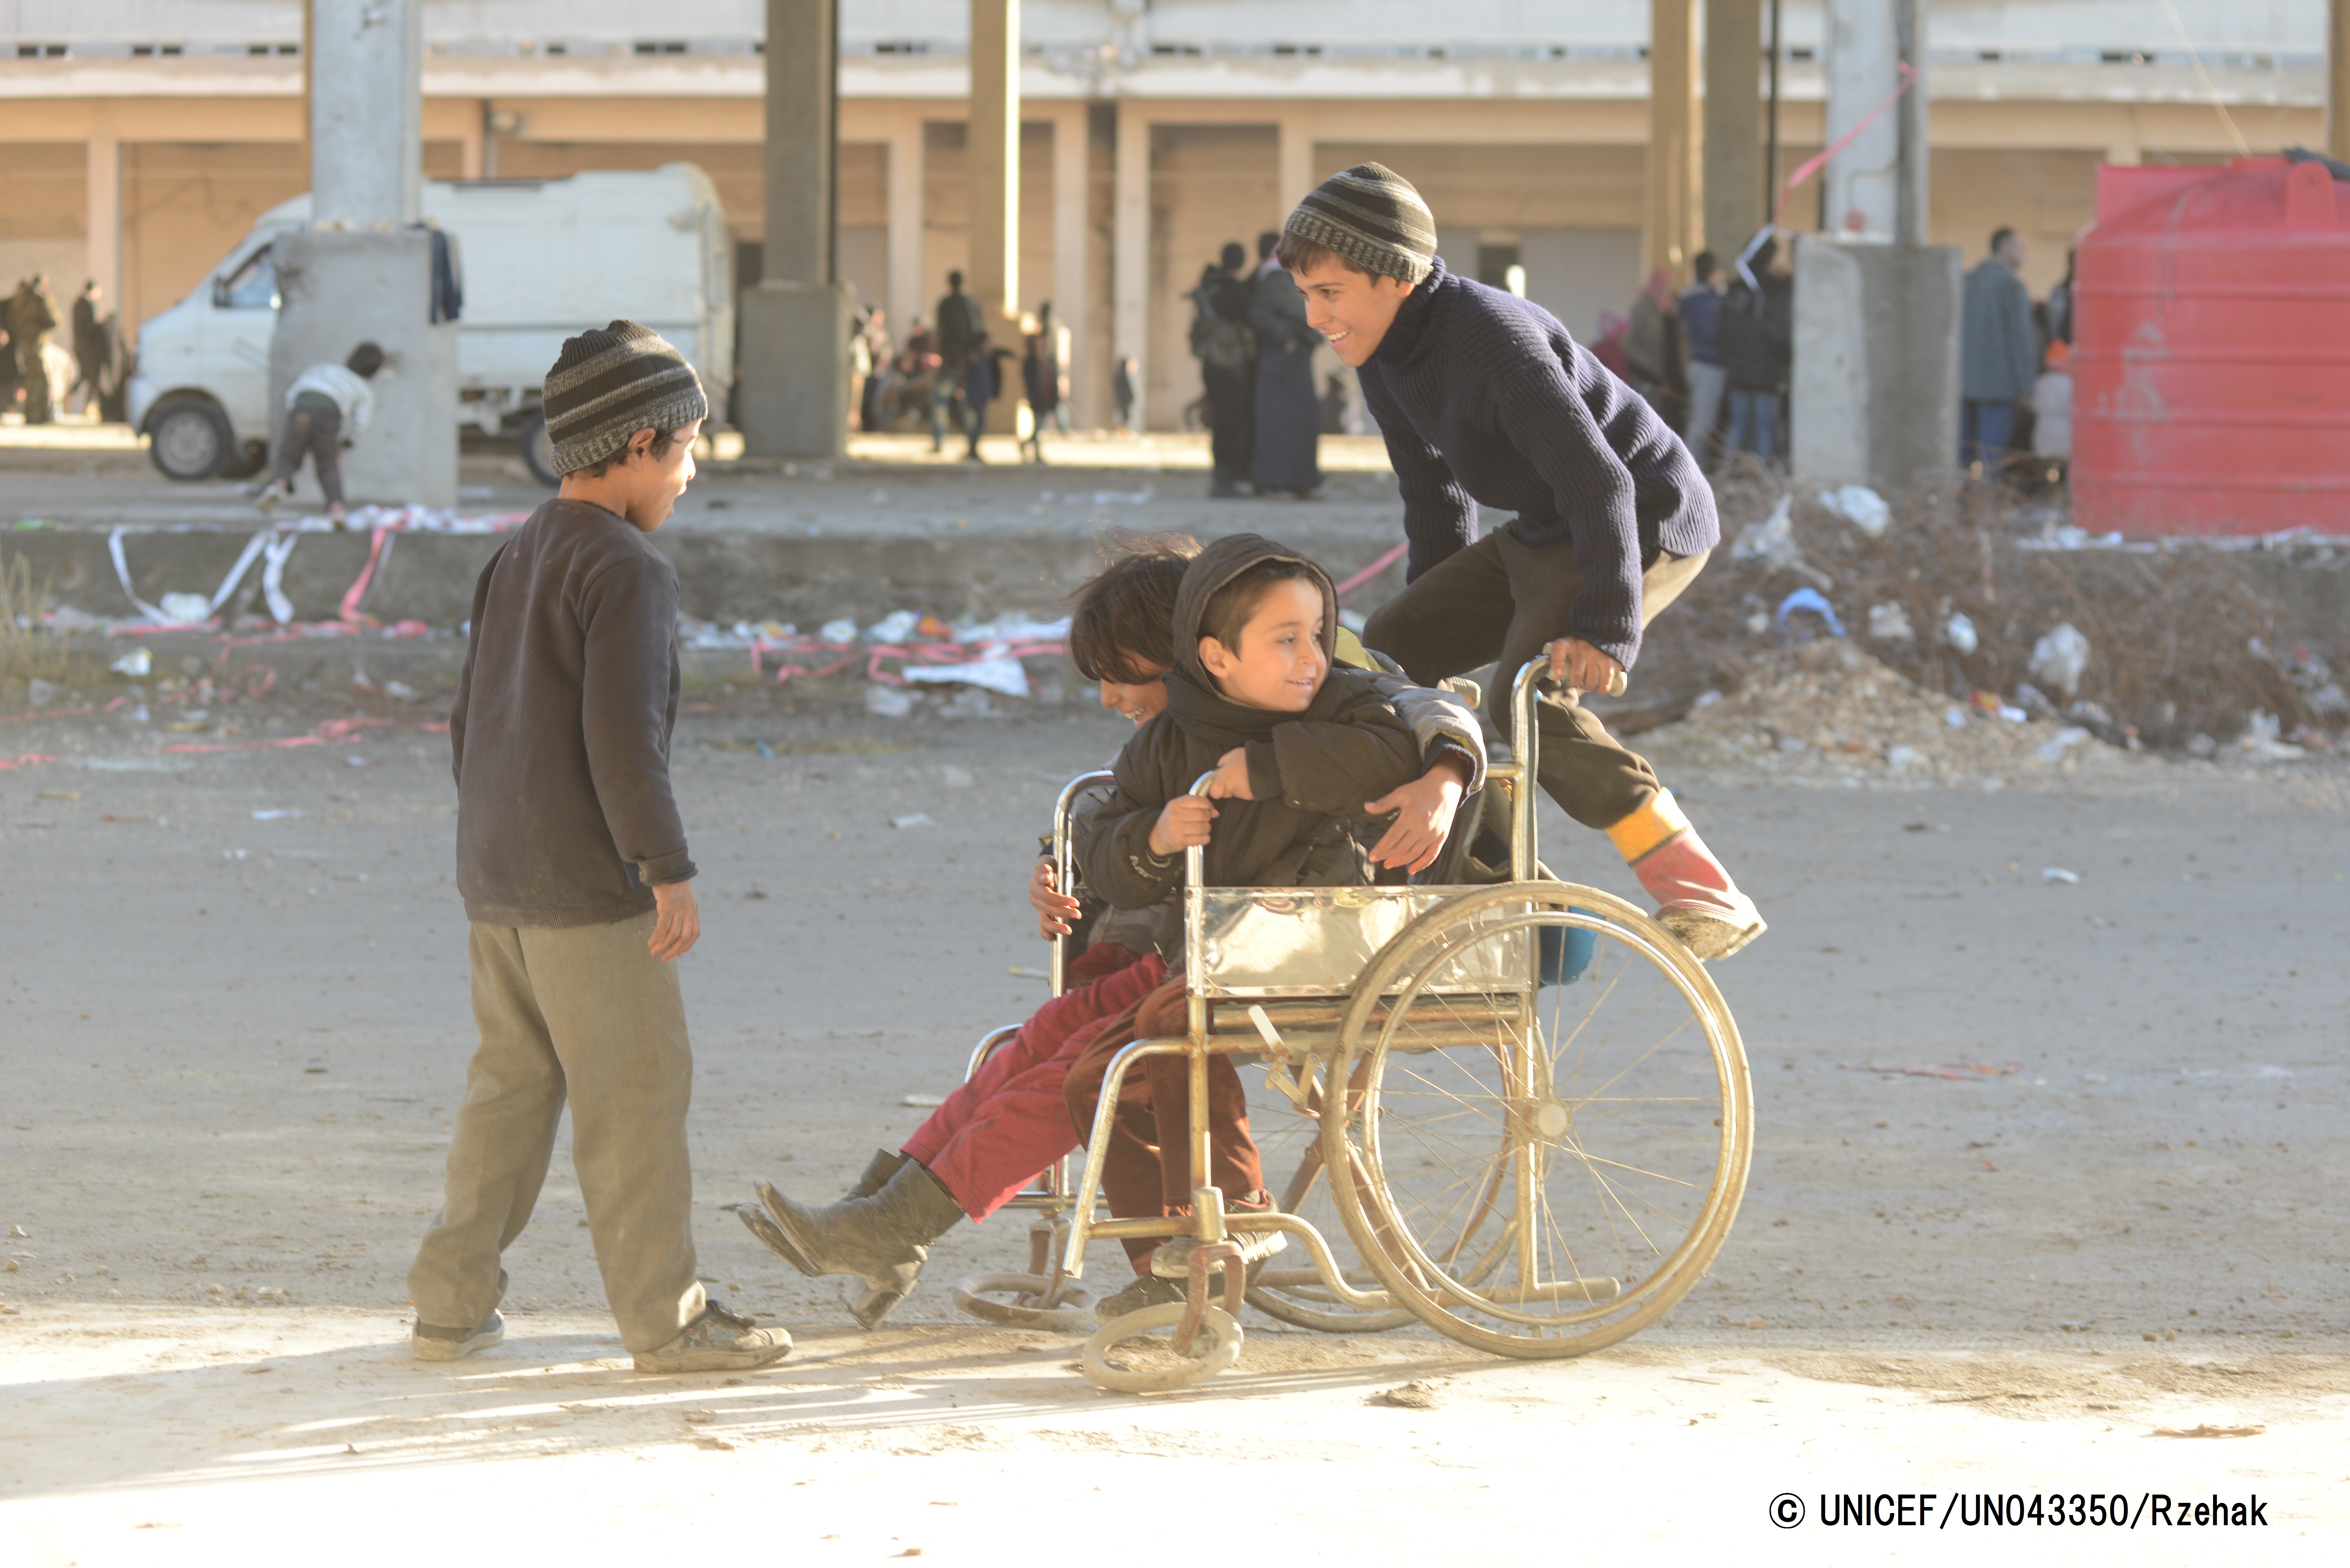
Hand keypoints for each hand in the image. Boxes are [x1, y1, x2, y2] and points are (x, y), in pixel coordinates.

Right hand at [648, 879, 699, 960]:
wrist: (668, 867)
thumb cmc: (672, 883)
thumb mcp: (683, 897)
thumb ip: (683, 910)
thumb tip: (676, 924)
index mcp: (694, 910)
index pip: (695, 933)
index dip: (688, 945)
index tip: (679, 953)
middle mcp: (688, 911)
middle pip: (684, 937)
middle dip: (674, 950)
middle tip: (664, 958)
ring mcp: (678, 909)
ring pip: (672, 934)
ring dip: (663, 946)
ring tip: (654, 952)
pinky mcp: (667, 906)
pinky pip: (662, 927)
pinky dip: (657, 937)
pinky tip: (651, 942)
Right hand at [1030, 856, 1082, 939]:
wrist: (1044, 870)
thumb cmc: (1048, 866)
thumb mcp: (1047, 862)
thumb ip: (1045, 868)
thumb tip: (1044, 877)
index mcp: (1035, 887)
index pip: (1048, 897)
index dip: (1061, 900)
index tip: (1076, 902)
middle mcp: (1035, 899)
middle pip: (1048, 910)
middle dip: (1063, 913)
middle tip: (1078, 915)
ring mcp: (1038, 908)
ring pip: (1044, 921)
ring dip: (1056, 927)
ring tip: (1068, 930)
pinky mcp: (1041, 913)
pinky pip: (1041, 926)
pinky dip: (1046, 933)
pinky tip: (1053, 939)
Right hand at [1147, 794, 1217, 856]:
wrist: (1157, 837)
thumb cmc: (1172, 820)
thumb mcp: (1179, 808)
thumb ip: (1196, 806)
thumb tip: (1215, 812)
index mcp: (1175, 804)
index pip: (1197, 800)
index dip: (1208, 804)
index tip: (1210, 809)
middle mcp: (1175, 815)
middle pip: (1202, 814)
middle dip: (1208, 817)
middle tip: (1206, 820)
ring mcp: (1177, 829)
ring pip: (1202, 827)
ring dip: (1207, 828)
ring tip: (1204, 828)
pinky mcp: (1180, 841)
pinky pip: (1200, 839)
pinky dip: (1205, 838)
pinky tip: (1203, 837)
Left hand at [1203, 747, 1253, 799]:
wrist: (1269, 764)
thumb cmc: (1248, 757)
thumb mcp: (1233, 754)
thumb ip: (1223, 762)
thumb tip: (1219, 768)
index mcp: (1225, 777)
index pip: (1214, 792)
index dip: (1215, 789)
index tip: (1218, 783)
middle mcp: (1232, 788)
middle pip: (1225, 793)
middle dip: (1227, 787)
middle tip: (1235, 777)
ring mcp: (1242, 794)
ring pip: (1235, 793)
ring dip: (1237, 787)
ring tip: (1245, 777)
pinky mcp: (1251, 797)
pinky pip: (1244, 794)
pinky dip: (1246, 789)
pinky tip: (1251, 781)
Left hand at [1363, 757, 1469, 873]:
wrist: (1446, 786)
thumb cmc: (1420, 789)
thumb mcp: (1401, 793)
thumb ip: (1384, 803)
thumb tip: (1366, 807)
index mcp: (1410, 816)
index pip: (1392, 837)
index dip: (1381, 848)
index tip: (1372, 856)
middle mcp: (1422, 828)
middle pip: (1402, 848)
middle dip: (1388, 856)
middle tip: (1379, 860)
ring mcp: (1433, 834)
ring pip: (1415, 854)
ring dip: (1401, 862)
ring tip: (1390, 864)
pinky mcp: (1442, 837)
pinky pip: (1432, 855)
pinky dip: (1422, 865)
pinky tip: (1412, 870)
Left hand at [1543, 637, 1623, 696]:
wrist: (1602, 635)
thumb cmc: (1578, 648)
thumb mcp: (1565, 648)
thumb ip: (1556, 660)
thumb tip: (1554, 677)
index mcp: (1568, 643)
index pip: (1558, 650)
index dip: (1557, 663)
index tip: (1558, 675)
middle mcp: (1583, 647)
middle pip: (1577, 675)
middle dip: (1576, 683)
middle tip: (1577, 682)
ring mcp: (1597, 654)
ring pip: (1591, 681)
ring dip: (1588, 687)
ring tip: (1588, 684)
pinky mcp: (1610, 662)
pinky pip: (1604, 683)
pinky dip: (1601, 688)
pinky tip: (1599, 686)